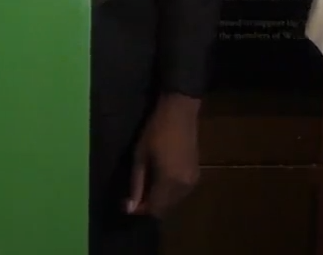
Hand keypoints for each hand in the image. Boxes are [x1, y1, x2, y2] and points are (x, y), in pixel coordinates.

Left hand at [125, 94, 199, 217]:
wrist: (180, 112)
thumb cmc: (156, 131)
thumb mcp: (140, 156)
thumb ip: (136, 183)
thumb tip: (130, 207)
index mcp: (170, 182)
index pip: (155, 209)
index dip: (140, 210)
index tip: (126, 203)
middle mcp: (184, 187)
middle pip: (165, 208)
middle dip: (149, 206)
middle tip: (133, 196)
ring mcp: (193, 181)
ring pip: (173, 202)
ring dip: (159, 200)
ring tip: (144, 188)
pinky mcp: (196, 175)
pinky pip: (180, 193)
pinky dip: (168, 193)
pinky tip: (158, 182)